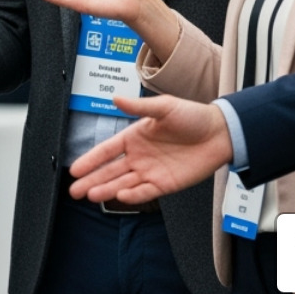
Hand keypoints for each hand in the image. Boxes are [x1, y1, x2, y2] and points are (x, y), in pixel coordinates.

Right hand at [68, 93, 231, 205]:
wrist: (220, 133)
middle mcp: (139, 156)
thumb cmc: (193, 116)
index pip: (106, 150)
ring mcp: (151, 171)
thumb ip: (138, 106)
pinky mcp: (165, 184)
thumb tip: (115, 98)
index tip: (75, 169)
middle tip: (74, 190)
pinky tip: (120, 196)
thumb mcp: (164, 107)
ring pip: (123, 183)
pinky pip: (145, 192)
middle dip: (91, 180)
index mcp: (135, 136)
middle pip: (110, 171)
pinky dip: (132, 195)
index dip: (90, 160)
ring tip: (91, 195)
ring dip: (107, 189)